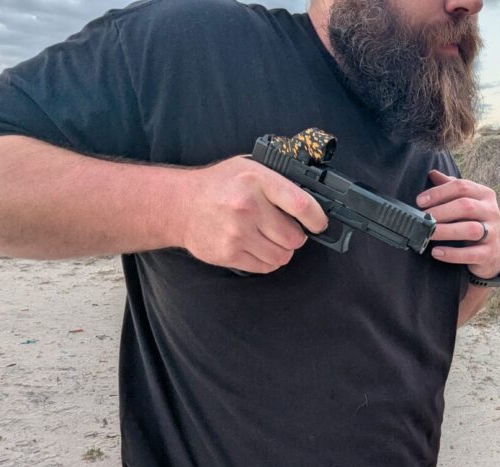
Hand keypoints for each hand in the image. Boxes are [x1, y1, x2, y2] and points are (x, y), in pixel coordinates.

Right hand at [180, 156, 327, 272]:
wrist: (180, 205)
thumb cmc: (219, 185)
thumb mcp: (249, 168)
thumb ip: (278, 180)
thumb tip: (312, 197)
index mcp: (256, 180)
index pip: (301, 204)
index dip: (317, 218)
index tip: (319, 224)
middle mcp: (247, 206)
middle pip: (294, 237)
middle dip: (296, 236)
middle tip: (285, 229)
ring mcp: (236, 232)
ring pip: (282, 256)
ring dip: (281, 250)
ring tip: (269, 238)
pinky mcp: (228, 253)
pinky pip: (265, 267)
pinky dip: (267, 260)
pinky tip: (257, 247)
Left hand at [416, 170, 499, 279]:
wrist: (491, 253)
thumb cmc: (472, 222)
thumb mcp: (465, 202)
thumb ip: (450, 188)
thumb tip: (432, 173)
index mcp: (484, 194)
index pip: (461, 186)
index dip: (438, 192)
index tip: (419, 201)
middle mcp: (491, 211)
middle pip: (465, 206)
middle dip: (440, 211)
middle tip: (422, 218)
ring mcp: (493, 232)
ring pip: (470, 229)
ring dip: (445, 231)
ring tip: (427, 234)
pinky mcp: (490, 253)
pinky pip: (471, 253)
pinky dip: (452, 254)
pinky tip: (436, 252)